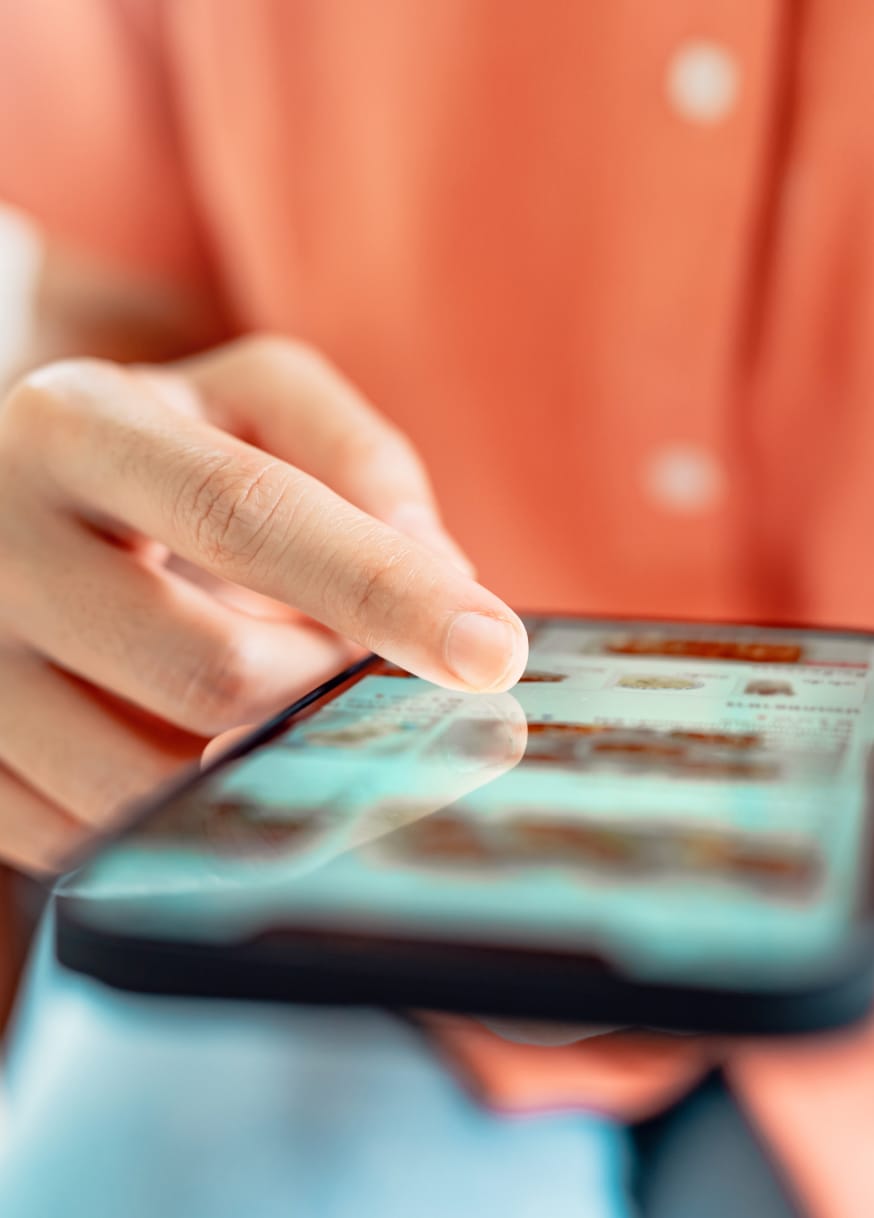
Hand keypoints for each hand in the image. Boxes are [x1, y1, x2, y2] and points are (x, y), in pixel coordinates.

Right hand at [0, 336, 527, 873]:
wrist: (4, 507)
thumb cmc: (159, 449)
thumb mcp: (249, 397)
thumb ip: (357, 456)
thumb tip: (444, 578)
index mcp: (75, 427)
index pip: (249, 516)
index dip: (381, 590)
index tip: (493, 652)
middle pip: (213, 672)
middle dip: (323, 687)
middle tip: (350, 662)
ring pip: (156, 779)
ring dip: (260, 754)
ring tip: (264, 688)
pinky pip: (106, 835)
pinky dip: (190, 802)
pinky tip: (193, 738)